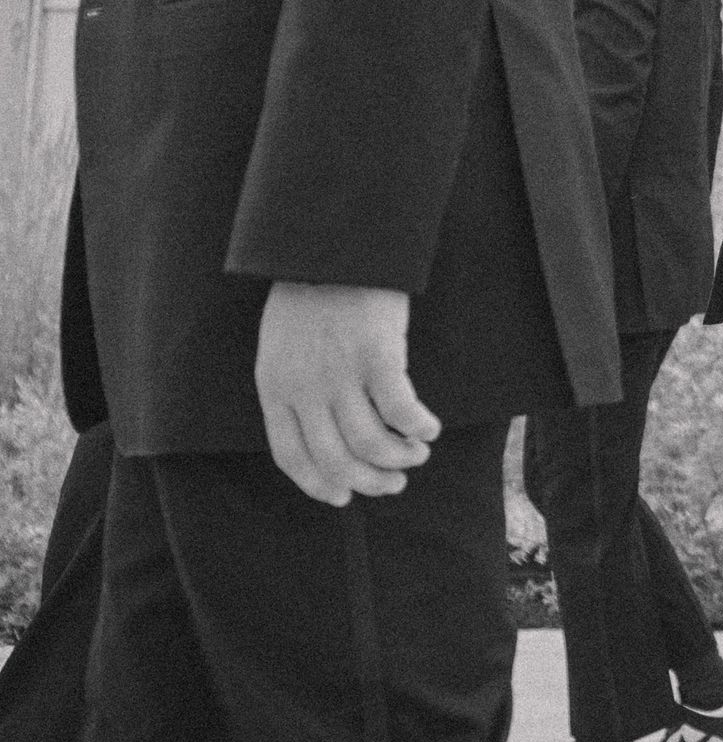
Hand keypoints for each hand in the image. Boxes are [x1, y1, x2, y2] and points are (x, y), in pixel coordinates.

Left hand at [256, 283, 440, 505]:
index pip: (292, 457)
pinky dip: (419, 428)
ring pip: (372, 444)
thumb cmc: (310, 293)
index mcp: (275, 387)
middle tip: (393, 484)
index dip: (320, 485)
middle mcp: (305, 389)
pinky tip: (429, 429)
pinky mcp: (379, 356)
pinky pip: (402, 412)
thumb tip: (326, 435)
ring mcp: (341, 374)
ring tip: (416, 455)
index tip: (344, 497)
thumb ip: (295, 389)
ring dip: (399, 459)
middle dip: (369, 482)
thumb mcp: (281, 346)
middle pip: (337, 460)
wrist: (332, 244)